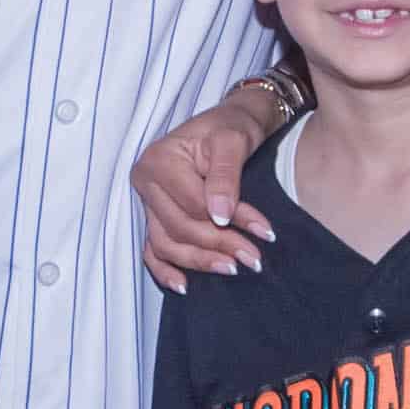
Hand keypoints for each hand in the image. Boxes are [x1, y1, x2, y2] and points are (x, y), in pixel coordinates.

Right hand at [136, 87, 277, 287]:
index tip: (264, 232)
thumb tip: (220, 217)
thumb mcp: (233, 141)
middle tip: (255, 259)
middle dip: (219, 245)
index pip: (194, 205)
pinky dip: (165, 270)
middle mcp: (145, 181)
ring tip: (232, 269)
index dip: (230, 221)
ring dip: (198, 262)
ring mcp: (146, 201)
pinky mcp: (152, 215)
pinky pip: (152, 249)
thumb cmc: (231, 127)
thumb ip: (225, 177)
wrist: (228, 122)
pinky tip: (184, 286)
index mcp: (159, 160)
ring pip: (166, 243)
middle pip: (180, 227)